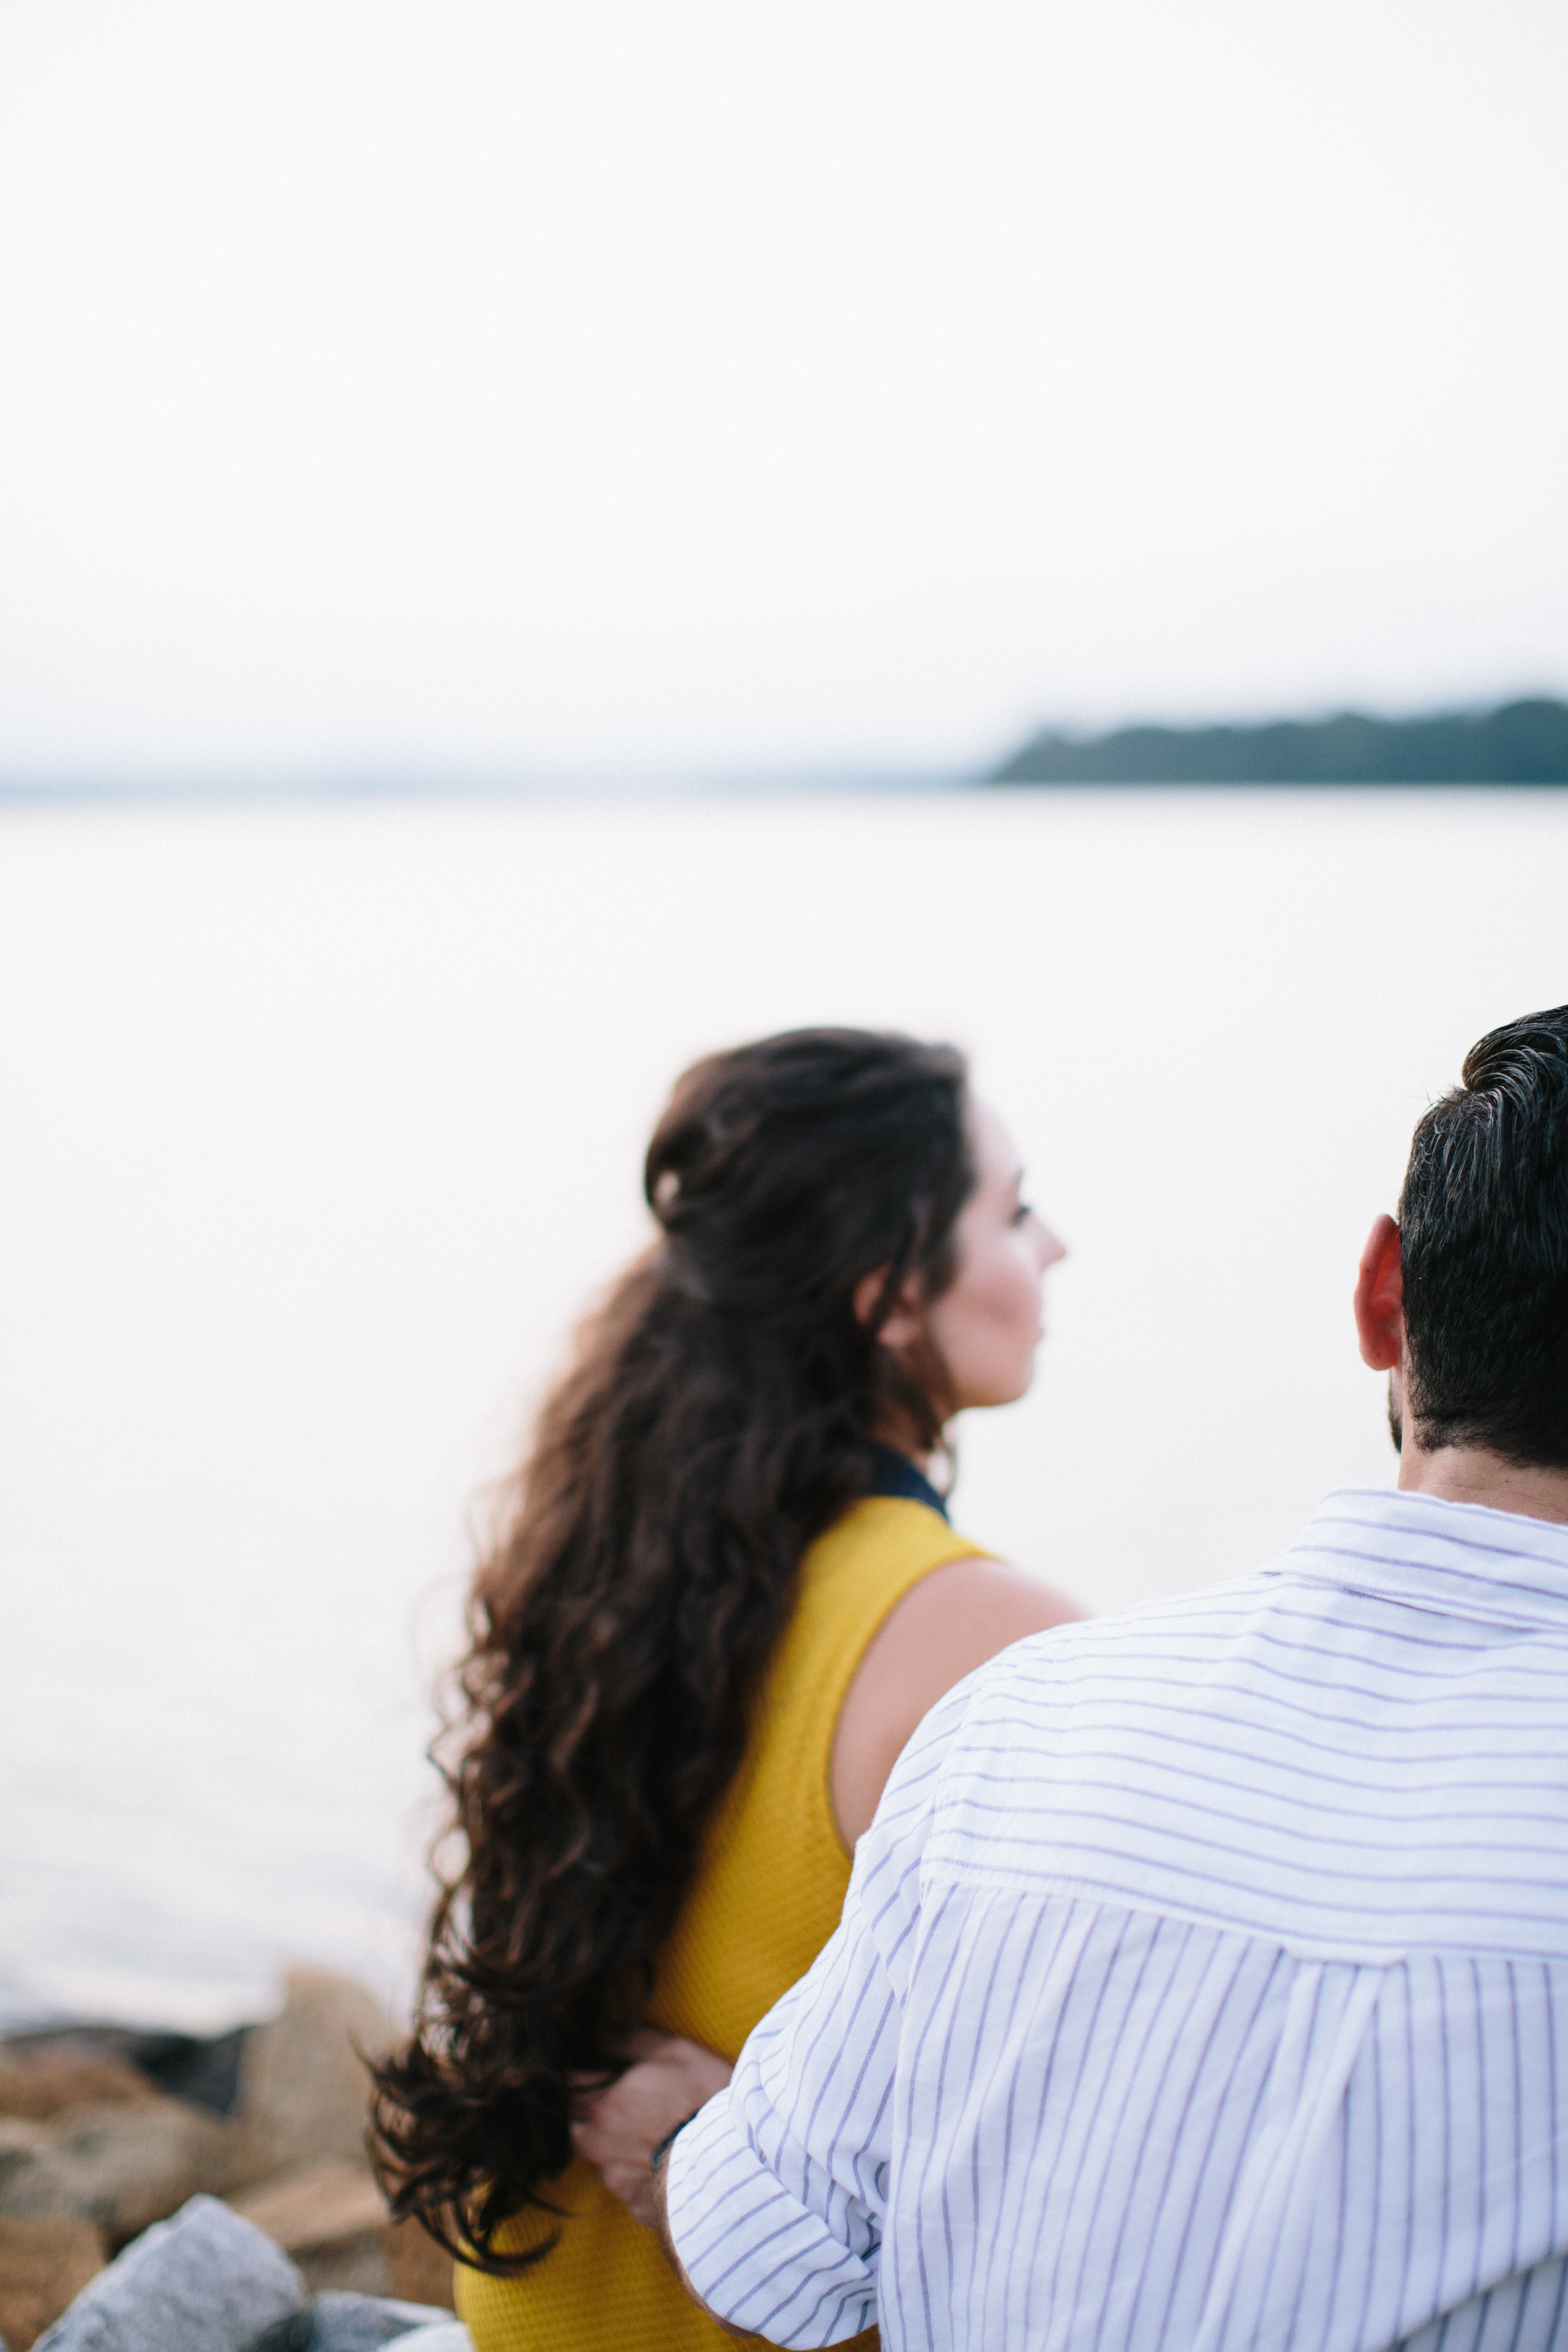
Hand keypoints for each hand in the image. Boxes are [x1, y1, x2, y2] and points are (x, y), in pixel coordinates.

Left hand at [571, 2027, 733, 2227]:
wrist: (734, 2163)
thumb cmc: (705, 2101)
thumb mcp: (676, 2053)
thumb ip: (633, 2040)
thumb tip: (605, 2032)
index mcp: (603, 2103)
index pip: (564, 2086)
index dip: (574, 2076)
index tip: (589, 2071)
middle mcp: (598, 2143)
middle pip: (570, 2126)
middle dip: (583, 2115)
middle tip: (615, 2104)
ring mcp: (614, 2178)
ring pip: (597, 2157)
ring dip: (611, 2145)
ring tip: (647, 2134)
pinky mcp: (634, 2204)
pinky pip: (624, 2185)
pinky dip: (635, 2172)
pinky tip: (661, 2160)